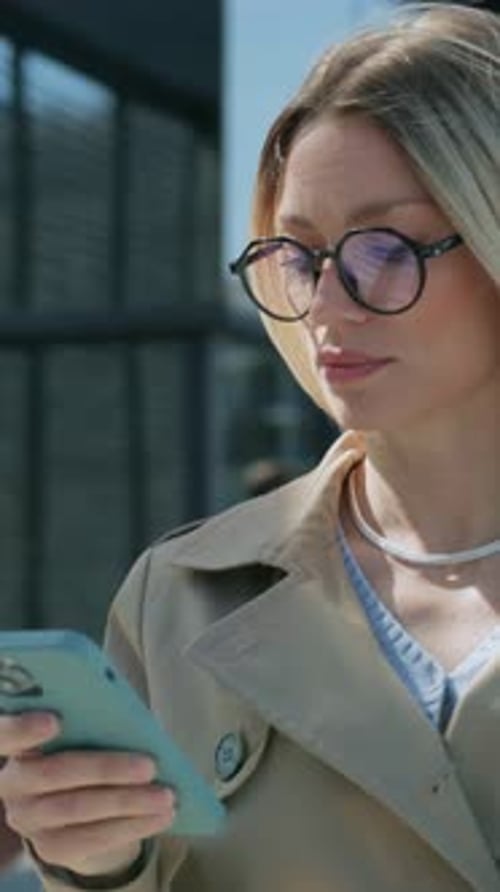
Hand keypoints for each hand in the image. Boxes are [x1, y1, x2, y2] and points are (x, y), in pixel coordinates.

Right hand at [0, 712, 175, 876]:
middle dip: (106, 769)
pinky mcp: (50, 847)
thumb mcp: (82, 731)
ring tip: (166, 796)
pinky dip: (132, 826)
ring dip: (129, 802)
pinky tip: (161, 817)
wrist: (75, 801)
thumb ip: (93, 721)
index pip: (5, 734)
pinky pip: (93, 838)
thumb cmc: (85, 747)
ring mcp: (28, 819)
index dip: (23, 729)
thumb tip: (129, 721)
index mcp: (18, 743)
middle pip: (54, 774)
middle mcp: (13, 783)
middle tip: (150, 766)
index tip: (55, 720)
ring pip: (78, 809)